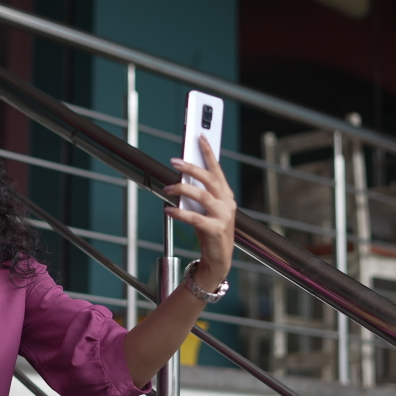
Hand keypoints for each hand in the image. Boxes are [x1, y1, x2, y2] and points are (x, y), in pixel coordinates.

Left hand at [163, 135, 235, 290]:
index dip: (209, 152)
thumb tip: (180, 180)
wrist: (219, 259)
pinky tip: (168, 210)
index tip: (200, 136)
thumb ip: (198, 195)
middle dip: (191, 168)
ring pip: (202, 196)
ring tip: (168, 188)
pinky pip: (194, 218)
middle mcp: (227, 203)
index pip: (217, 169)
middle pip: (209, 179)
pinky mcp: (216, 230)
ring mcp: (224, 216)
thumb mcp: (206, 210)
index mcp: (226, 195)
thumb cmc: (210, 232)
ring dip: (183, 190)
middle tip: (175, 161)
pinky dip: (179, 213)